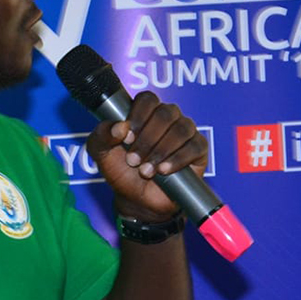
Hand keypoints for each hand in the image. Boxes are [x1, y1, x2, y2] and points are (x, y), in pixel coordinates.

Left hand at [85, 91, 208, 220]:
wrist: (136, 200)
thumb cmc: (121, 171)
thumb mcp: (101, 153)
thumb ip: (102, 135)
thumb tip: (119, 127)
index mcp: (145, 112)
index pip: (148, 99)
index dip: (138, 116)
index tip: (127, 137)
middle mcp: (168, 117)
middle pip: (165, 113)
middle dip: (147, 139)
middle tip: (133, 160)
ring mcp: (185, 131)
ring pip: (181, 129)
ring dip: (161, 150)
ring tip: (146, 170)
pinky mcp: (198, 149)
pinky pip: (195, 146)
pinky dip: (178, 159)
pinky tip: (164, 170)